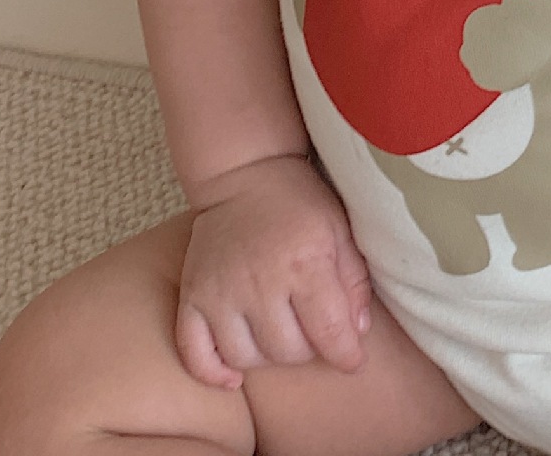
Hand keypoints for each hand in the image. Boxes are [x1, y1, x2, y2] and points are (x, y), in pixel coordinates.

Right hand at [174, 153, 373, 388]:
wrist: (244, 174)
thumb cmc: (299, 202)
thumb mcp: (339, 229)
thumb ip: (353, 280)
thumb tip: (358, 334)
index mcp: (304, 262)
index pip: (328, 332)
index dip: (346, 354)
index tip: (352, 360)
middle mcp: (259, 281)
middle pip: (287, 352)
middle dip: (308, 350)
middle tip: (312, 332)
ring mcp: (220, 291)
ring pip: (246, 357)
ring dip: (268, 357)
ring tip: (279, 337)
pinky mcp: (192, 295)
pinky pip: (195, 353)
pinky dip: (213, 372)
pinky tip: (234, 376)